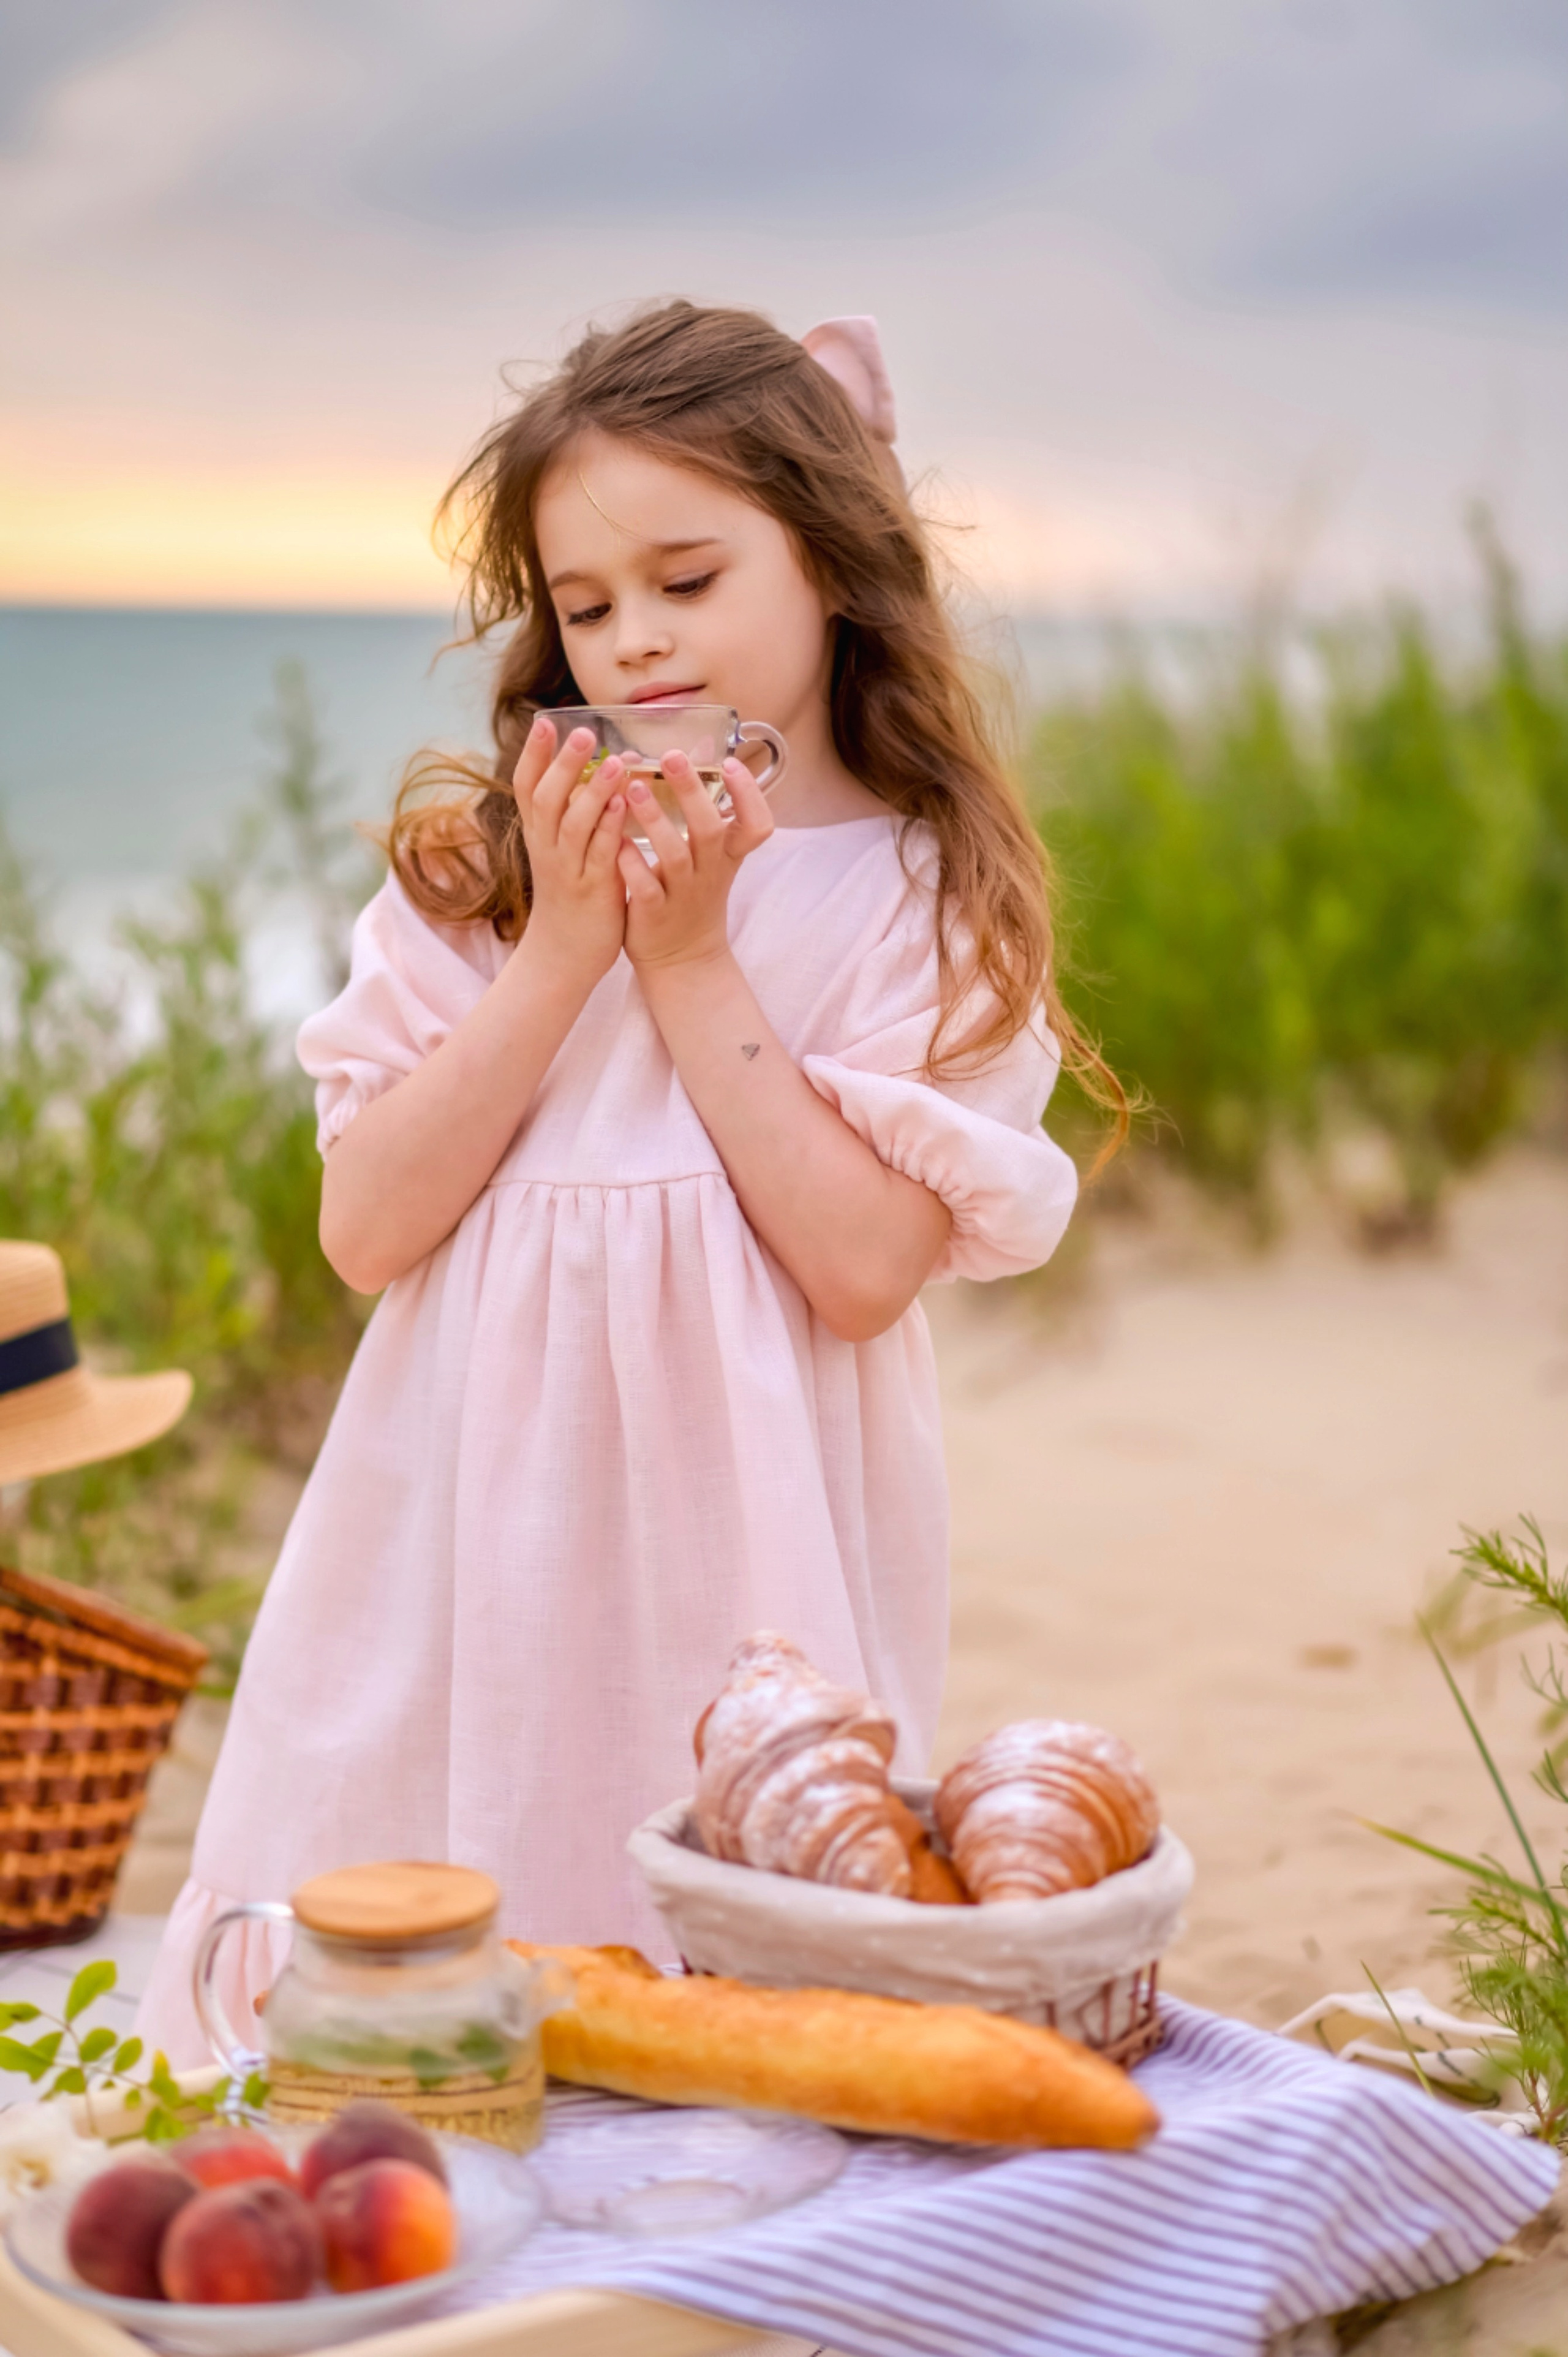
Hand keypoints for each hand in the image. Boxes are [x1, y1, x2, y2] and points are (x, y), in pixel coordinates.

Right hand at [513, 718, 628, 982]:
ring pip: (573, 824)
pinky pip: (599, 854)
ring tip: (616, 762)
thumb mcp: (561, 849)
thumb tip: (601, 765)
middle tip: (583, 732)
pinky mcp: (592, 890)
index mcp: (538, 834)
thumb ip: (573, 811)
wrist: (562, 955)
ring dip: (593, 791)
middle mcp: (546, 847)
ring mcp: (567, 869)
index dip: (534, 754)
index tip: (544, 721)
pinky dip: (610, 828)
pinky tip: (623, 806)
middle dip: (564, 764)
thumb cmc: (570, 894)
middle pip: (547, 798)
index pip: (526, 786)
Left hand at [619, 752, 772, 971]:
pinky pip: (646, 888)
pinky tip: (615, 841)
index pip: (758, 825)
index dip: (749, 794)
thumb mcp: (711, 859)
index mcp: (727, 856)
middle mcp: (710, 873)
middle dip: (692, 791)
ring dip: (655, 821)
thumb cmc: (691, 895)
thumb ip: (707, 816)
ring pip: (675, 856)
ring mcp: (683, 895)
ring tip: (632, 789)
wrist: (683, 960)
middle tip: (671, 756)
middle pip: (711, 830)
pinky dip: (632, 865)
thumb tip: (703, 757)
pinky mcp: (655, 914)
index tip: (730, 763)